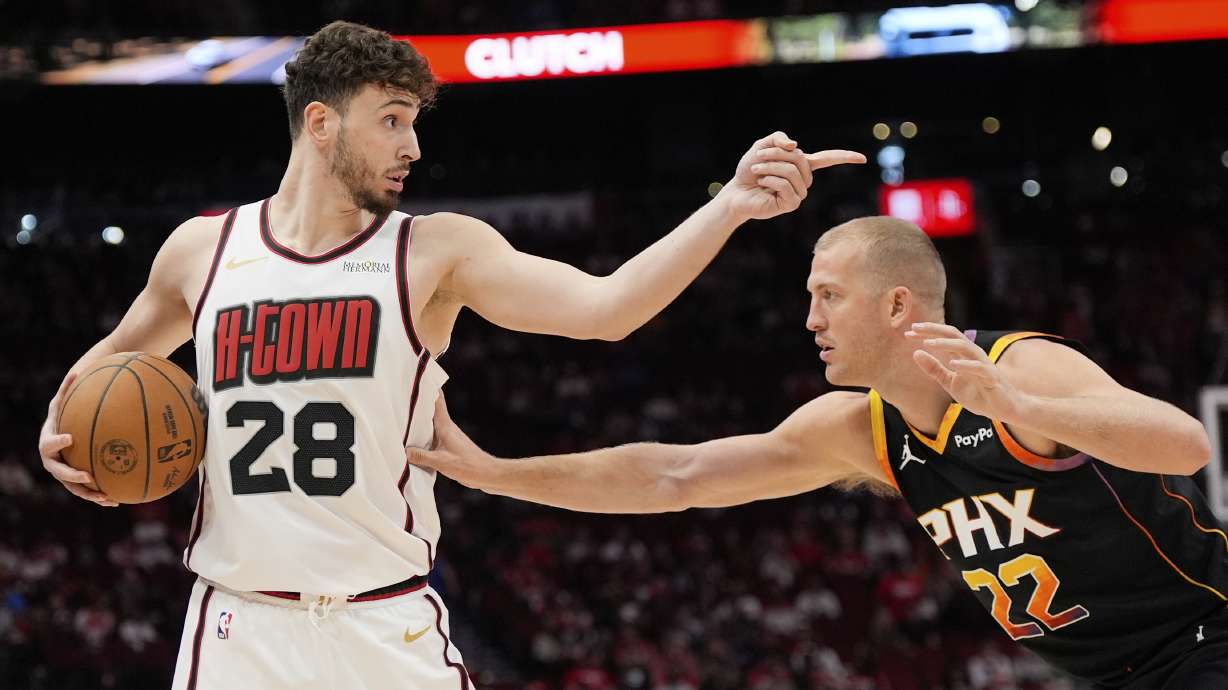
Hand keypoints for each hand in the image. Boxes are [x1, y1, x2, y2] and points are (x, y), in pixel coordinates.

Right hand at [38, 373, 117, 506]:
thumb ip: (67, 389)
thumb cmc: (63, 414)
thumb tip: (76, 371)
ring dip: (88, 493)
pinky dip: (99, 496)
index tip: (70, 438)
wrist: (60, 433)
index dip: (58, 442)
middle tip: (86, 476)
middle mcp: (52, 461)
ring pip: (74, 488)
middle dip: (72, 476)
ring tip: (106, 497)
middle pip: (59, 472)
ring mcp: (63, 473)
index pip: (49, 444)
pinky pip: (86, 491)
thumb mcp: (63, 401)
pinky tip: (116, 501)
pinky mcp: (75, 481)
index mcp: (48, 442)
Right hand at [407, 395, 501, 490]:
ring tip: (401, 419)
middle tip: (400, 396)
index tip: (418, 376)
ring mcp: (448, 437)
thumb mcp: (441, 462)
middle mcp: (446, 428)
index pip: (437, 399)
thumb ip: (421, 456)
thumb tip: (404, 451)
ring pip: (429, 425)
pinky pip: (432, 437)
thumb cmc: (468, 466)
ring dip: (418, 422)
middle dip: (417, 403)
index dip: (428, 386)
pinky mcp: (449, 446)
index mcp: (445, 425)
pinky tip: (413, 443)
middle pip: (430, 410)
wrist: (487, 474)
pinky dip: (422, 436)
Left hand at [719, 131, 864, 221]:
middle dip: (777, 155)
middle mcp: (803, 180)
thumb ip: (779, 139)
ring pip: (793, 172)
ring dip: (771, 167)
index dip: (844, 158)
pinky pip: (786, 186)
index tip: (863, 158)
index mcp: (801, 165)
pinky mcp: (790, 204)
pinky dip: (771, 179)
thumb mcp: (762, 146)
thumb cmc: (750, 170)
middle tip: (758, 158)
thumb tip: (796, 146)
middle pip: (801, 160)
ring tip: (757, 170)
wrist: (736, 191)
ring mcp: (798, 193)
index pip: (828, 159)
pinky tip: (762, 183)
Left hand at [908, 323, 1025, 421]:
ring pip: (966, 348)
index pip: (944, 337)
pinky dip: (966, 365)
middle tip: (915, 328)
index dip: (926, 333)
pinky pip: (980, 368)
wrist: (1005, 409)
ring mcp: (984, 365)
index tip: (908, 332)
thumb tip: (915, 353)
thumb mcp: (950, 383)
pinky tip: (952, 364)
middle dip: (934, 330)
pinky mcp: (992, 378)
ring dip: (946, 344)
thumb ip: (934, 369)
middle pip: (954, 335)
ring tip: (928, 343)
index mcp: (963, 355)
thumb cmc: (979, 394)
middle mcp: (973, 355)